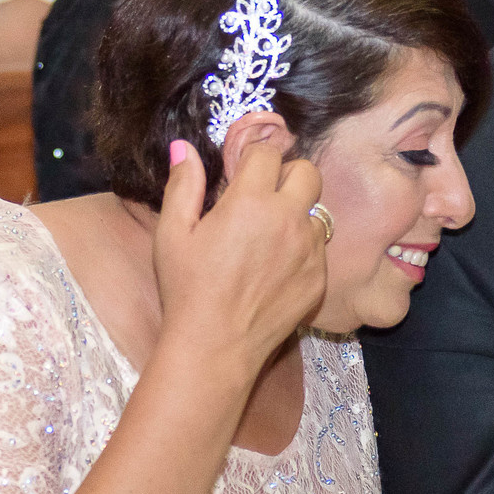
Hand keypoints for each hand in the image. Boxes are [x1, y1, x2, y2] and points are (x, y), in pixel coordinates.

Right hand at [153, 121, 326, 373]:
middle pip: (307, 171)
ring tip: (271, 235)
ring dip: (298, 213)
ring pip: (318, 210)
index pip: (267, 153)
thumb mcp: (173, 233)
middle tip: (264, 196)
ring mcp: (310, 249)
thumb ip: (183, 184)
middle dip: (287, 175)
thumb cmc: (187, 289)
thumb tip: (184, 146)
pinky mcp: (319, 277)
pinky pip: (320, 248)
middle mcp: (288, 219)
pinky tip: (278, 267)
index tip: (243, 172)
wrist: (215, 347)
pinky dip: (304, 248)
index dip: (254, 158)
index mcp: (250, 201)